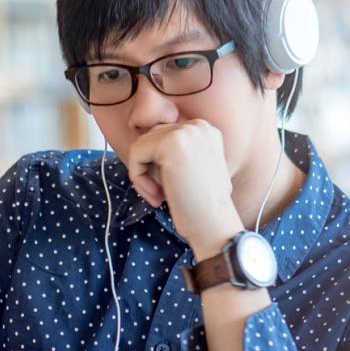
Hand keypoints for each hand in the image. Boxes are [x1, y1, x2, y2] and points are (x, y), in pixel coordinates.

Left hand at [123, 120, 243, 257]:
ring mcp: (185, 132)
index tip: (165, 188)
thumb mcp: (190, 169)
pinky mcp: (169, 144)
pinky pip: (135, 154)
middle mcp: (198, 126)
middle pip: (150, 139)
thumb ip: (172, 152)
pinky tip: (156, 196)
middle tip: (160, 195)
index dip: (156, 164)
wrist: (213, 224)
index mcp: (205, 130)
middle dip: (148, 169)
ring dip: (142, 175)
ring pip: (140, 146)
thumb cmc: (200, 205)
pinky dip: (138, 178)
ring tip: (157, 197)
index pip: (162, 136)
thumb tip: (138, 139)